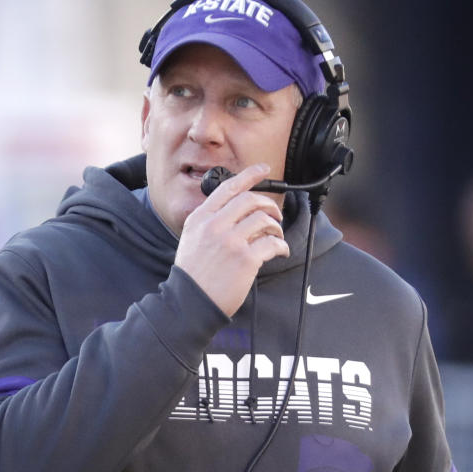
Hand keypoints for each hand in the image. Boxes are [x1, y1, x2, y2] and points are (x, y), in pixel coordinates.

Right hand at [175, 163, 289, 316]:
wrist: (190, 302)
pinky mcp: (245, 259)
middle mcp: (214, 226)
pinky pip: (272, 243)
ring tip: (276, 237)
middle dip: (269, 205)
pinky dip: (281, 246)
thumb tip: (239, 211)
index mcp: (200, 218)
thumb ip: (210, 221)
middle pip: (250, 200)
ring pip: (264, 220)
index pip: (228, 188)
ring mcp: (230, 242)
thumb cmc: (193, 273)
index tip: (263, 169)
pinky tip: (280, 251)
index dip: (249, 175)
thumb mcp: (191, 238)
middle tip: (276, 215)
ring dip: (276, 227)